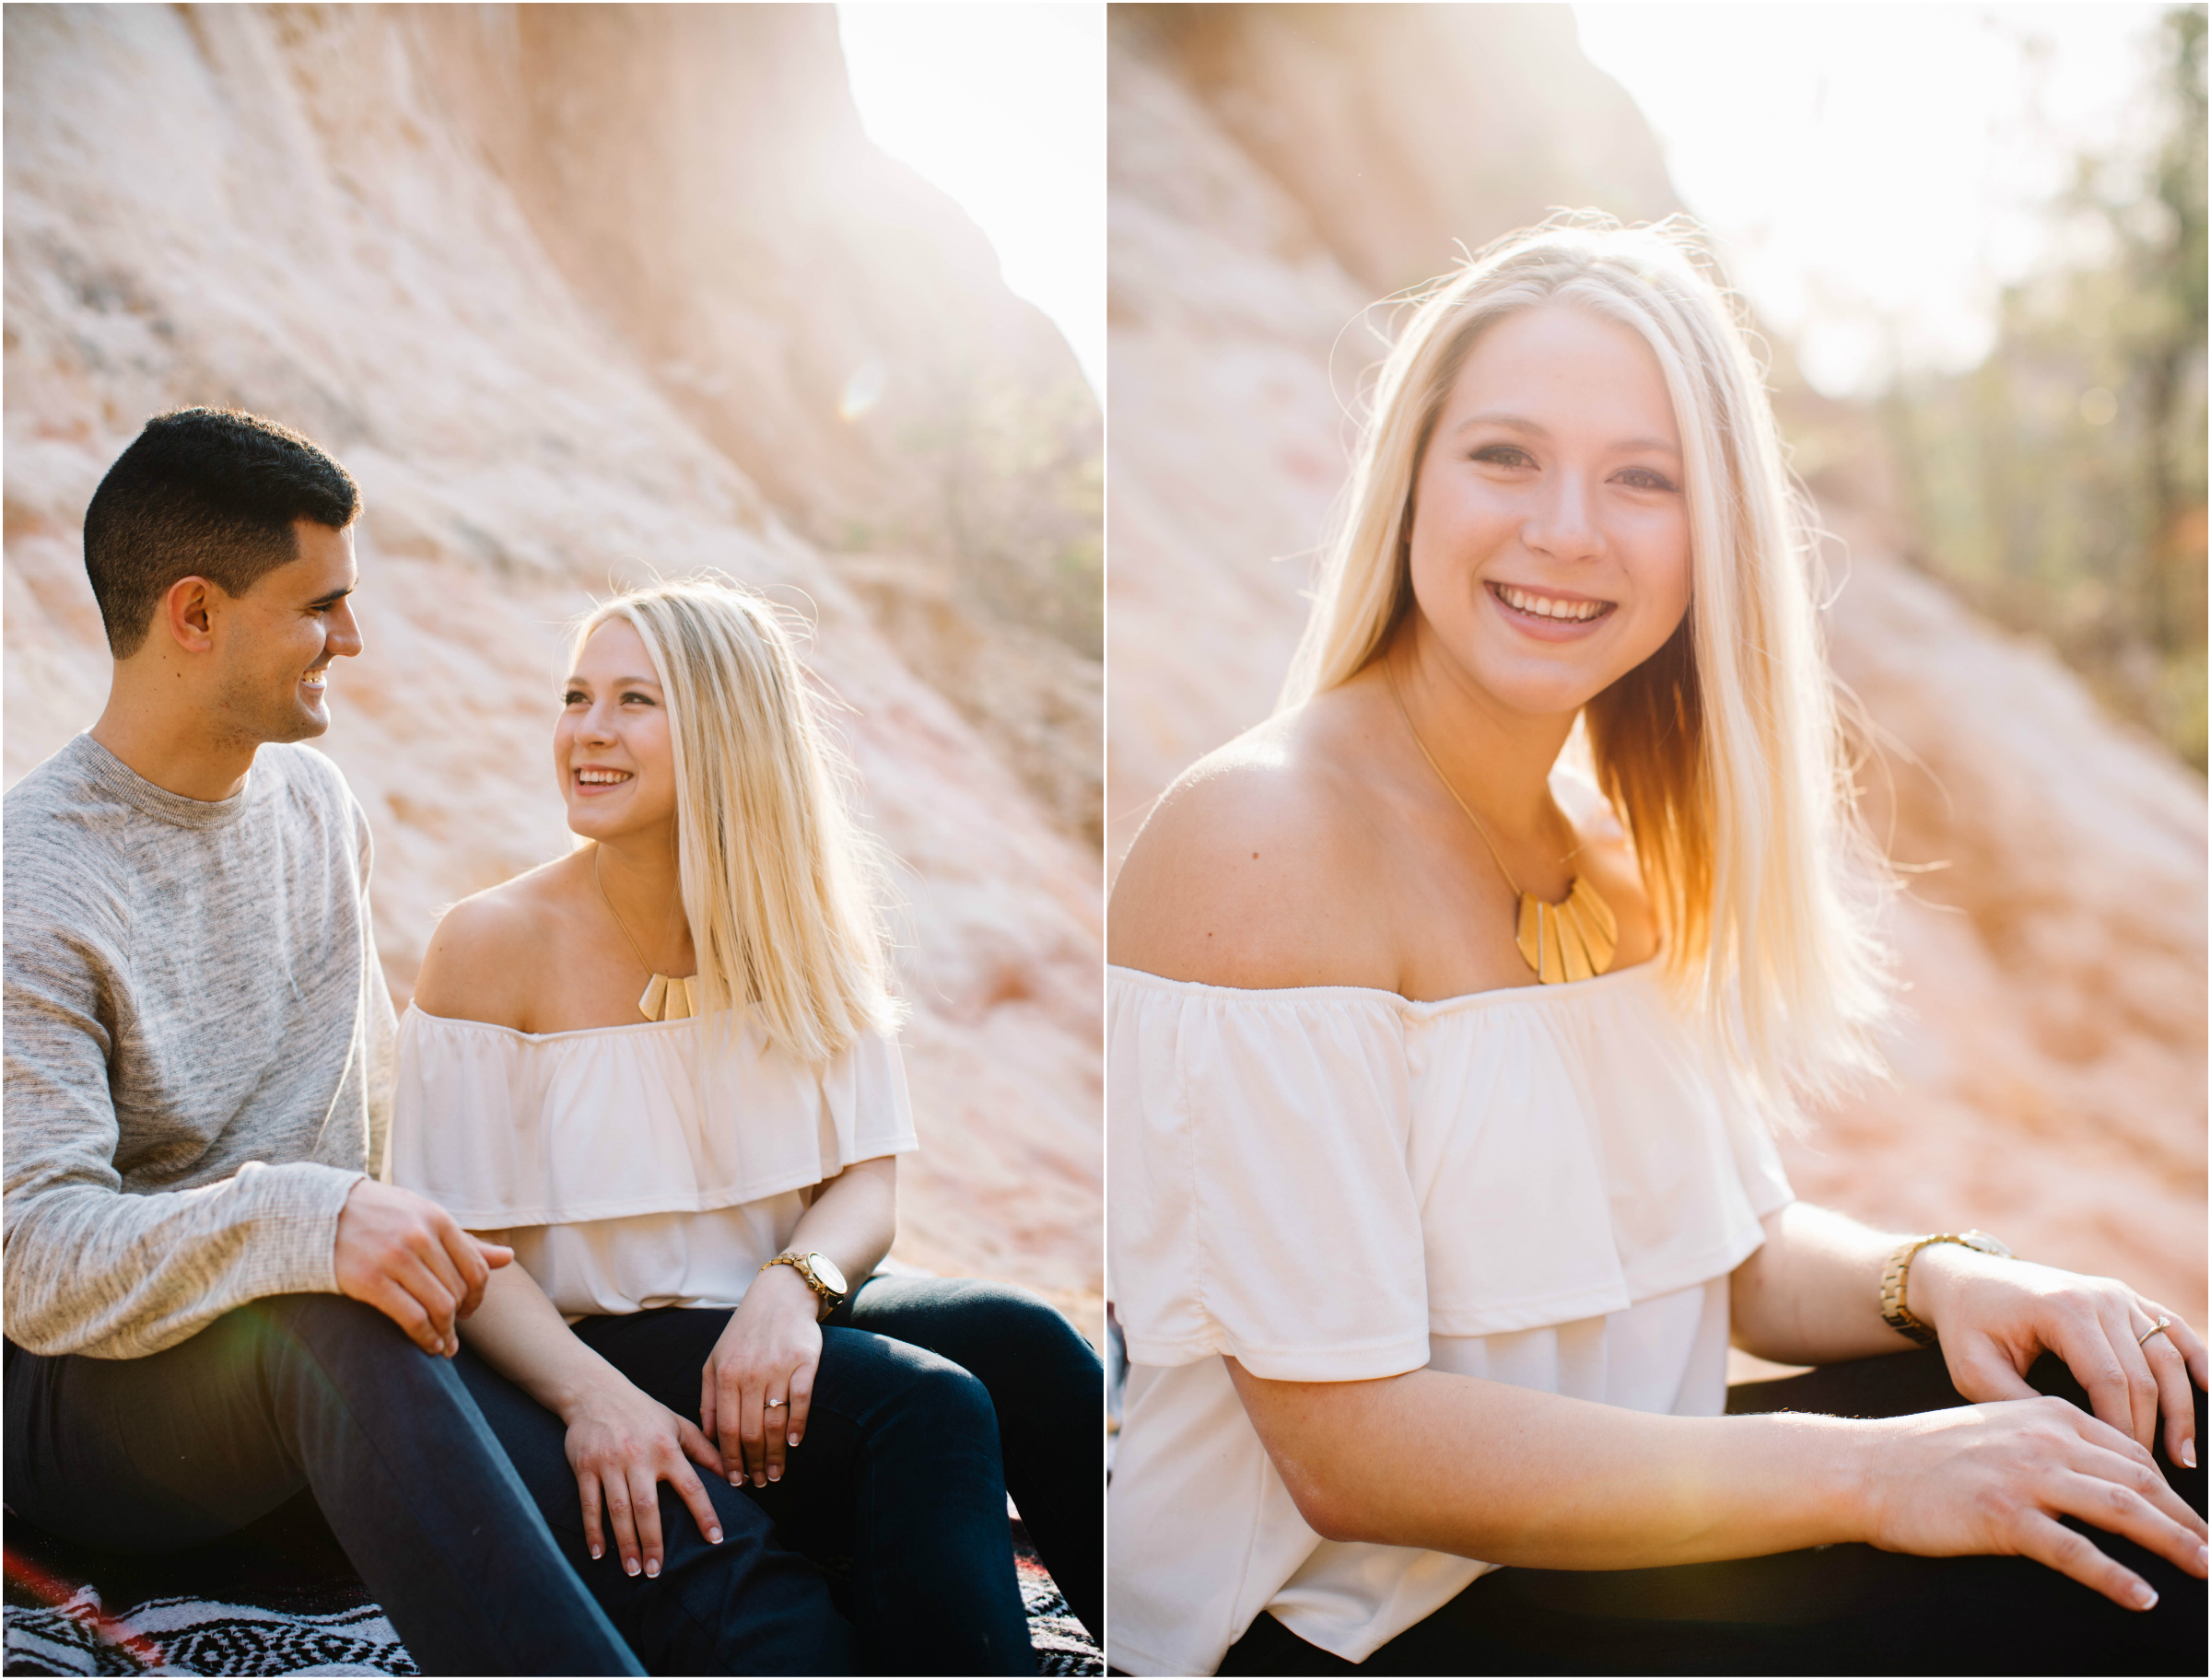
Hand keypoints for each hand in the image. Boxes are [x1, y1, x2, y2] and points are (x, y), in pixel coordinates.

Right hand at [333, 1179, 511, 1355]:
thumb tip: (508, 1258)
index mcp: (438, 1220)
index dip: (478, 1296)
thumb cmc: (378, 1215)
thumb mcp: (423, 1217)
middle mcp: (420, 1237)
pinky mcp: (370, 1280)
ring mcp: (395, 1258)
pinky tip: (427, 1346)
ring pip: (440, 1307)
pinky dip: (425, 1337)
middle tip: (454, 1332)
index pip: (475, 1268)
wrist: (319, 1212)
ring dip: (446, 1333)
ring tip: (444, 1346)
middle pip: (458, 1290)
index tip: (469, 1311)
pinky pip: (412, 1318)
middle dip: (460, 1317)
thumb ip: (465, 1242)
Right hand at [562, 1377, 726, 1578]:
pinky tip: (599, 1553)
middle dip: (653, 1541)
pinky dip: (593, 1531)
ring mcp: (611, 1463)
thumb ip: (705, 1451)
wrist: (596, 1393)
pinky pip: (590, 1504)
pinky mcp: (585, 1467)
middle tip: (656, 1572)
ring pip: (618, 1510)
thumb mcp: (678, 1425)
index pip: (692, 1486)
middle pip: (648, 1506)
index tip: (715, 1539)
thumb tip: (734, 1475)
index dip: (705, 1513)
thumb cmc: (644, 1412)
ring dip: (626, 1542)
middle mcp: (640, 1457)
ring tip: (633, 1570)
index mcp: (668, 1448)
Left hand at [700, 1262, 822, 1487]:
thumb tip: (709, 1438)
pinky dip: (798, 1425)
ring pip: (775, 1422)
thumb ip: (708, 1399)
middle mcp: (750, 1373)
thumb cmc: (743, 1333)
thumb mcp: (715, 1361)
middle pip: (751, 1432)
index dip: (731, 1460)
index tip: (735, 1481)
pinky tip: (795, 1443)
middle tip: (760, 1484)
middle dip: (755, 1464)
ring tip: (777, 1474)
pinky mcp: (805, 1361)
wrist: (779, 1296)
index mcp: (725, 1375)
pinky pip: (801, 1400)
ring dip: (776, 1454)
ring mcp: (778, 1367)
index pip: (726, 1430)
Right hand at [1861, 1395, 2207, 1609]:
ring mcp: (2024, 1476)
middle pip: (2138, 1480)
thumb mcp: (1995, 1428)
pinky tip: (2141, 1597)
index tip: (2195, 1521)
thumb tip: (2101, 1478)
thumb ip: (2047, 1443)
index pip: (2130, 1452)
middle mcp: (2044, 1439)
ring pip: (2121, 1510)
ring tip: (2204, 1570)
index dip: (2172, 1490)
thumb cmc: (1926, 1455)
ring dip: (2172, 1543)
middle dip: (2186, 1519)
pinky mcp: (2003, 1515)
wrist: (1864, 1466)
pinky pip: (2075, 1551)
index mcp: (2046, 1414)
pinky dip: (2115, 1577)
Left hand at [1912, 1246, 2208, 1465]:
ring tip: (2186, 1456)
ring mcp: (2117, 1294)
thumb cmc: (1967, 1329)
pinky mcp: (2127, 1298)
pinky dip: (2198, 1362)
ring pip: (2169, 1355)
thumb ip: (2019, 1405)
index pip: (2111, 1381)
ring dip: (2183, 1407)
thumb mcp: (1975, 1371)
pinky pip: (2174, 1331)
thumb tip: (2069, 1448)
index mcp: (2062, 1310)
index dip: (2125, 1431)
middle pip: (2145, 1374)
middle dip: (2156, 1430)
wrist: (1965, 1279)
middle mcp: (2098, 1297)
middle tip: (2160, 1482)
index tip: (2128, 1475)